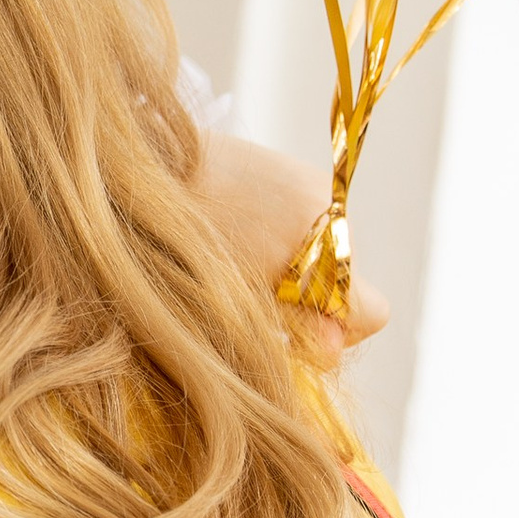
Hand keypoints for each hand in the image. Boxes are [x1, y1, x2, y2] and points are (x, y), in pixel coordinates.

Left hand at [196, 130, 387, 357]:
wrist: (148, 166)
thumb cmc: (177, 247)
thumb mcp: (236, 303)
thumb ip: (293, 328)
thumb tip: (334, 351)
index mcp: (318, 255)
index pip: (370, 313)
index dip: (339, 333)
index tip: (298, 331)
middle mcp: (332, 217)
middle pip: (349, 282)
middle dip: (312, 297)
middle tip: (254, 291)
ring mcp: (318, 187)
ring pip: (330, 251)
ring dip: (299, 263)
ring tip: (240, 252)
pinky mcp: (302, 171)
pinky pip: (314, 220)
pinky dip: (290, 233)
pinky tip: (242, 226)